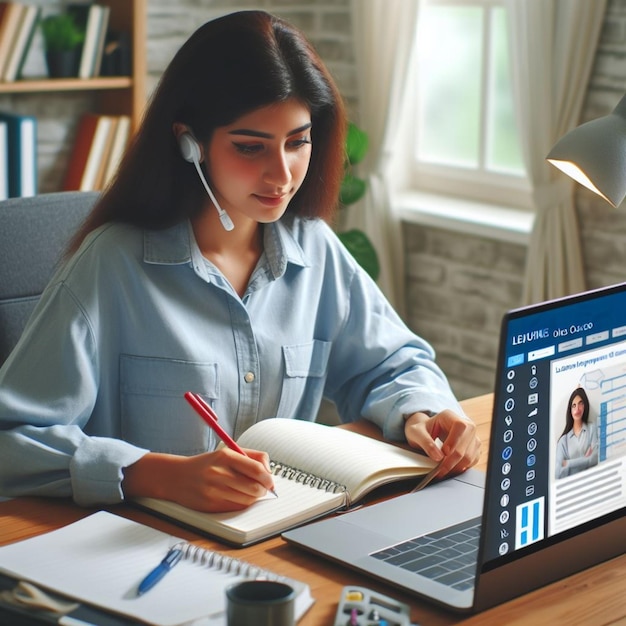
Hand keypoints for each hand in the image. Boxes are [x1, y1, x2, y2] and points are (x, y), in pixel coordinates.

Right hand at [122, 447, 275, 512]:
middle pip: (254, 487)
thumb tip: (269, 471)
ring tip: (249, 491)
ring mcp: (214, 490)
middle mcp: (219, 473)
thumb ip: (251, 457)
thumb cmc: (206, 464)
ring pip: (247, 500)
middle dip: (263, 489)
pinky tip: (237, 497)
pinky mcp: (210, 505)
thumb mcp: (226, 452)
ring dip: (253, 498)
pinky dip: (242, 504)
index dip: (268, 477)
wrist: (176, 477)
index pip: (256, 469)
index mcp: (225, 456)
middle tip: (263, 488)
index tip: (270, 481)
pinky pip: (236, 508)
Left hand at [403, 410, 480, 477]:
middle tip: (440, 470)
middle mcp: (465, 424)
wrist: (425, 433)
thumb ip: (425, 442)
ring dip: (457, 466)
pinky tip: (450, 469)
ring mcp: (471, 436)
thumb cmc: (420, 430)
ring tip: (442, 471)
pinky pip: (472, 460)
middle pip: (467, 442)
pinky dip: (461, 468)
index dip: (454, 440)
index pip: (460, 426)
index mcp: (450, 416)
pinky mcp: (473, 448)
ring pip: (470, 454)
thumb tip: (438, 456)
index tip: (444, 452)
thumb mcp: (416, 433)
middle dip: (453, 459)